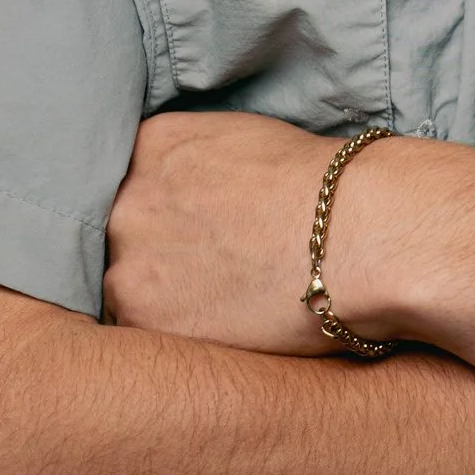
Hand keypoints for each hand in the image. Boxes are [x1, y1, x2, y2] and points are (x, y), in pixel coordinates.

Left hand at [104, 108, 368, 351]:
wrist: (355, 236)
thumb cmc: (325, 188)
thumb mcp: (246, 139)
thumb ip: (195, 162)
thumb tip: (191, 192)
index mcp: (152, 145)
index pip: (127, 180)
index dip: (159, 210)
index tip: (185, 229)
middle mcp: (126, 198)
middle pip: (118, 234)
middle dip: (153, 252)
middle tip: (203, 271)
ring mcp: (128, 259)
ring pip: (125, 286)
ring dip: (159, 297)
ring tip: (216, 304)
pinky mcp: (143, 317)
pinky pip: (139, 330)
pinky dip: (173, 334)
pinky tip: (216, 327)